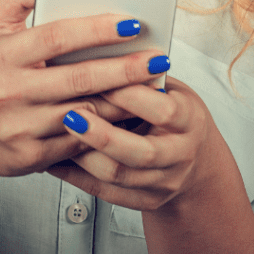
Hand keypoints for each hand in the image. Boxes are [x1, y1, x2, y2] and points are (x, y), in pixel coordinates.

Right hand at [0, 0, 171, 184]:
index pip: (56, 37)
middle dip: (125, 68)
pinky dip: (108, 127)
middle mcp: (8, 91)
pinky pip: (80, 142)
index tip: (132, 23)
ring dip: (124, 100)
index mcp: (1, 55)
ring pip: (85, 113)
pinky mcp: (32, 156)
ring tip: (153, 84)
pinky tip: (130, 114)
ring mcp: (20, 127)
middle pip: (78, 78)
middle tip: (158, 58)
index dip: (97, 29)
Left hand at [47, 76, 220, 212]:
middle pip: (141, 152)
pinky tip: (56, 160)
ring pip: (119, 175)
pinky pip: (106, 193)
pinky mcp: (147, 200)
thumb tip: (102, 53)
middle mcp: (180, 155)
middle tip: (72, 114)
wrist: (197, 160)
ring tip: (58, 135)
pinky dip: (78, 176)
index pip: (163, 110)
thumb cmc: (177, 114)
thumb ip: (144, 78)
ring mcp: (164, 183)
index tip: (98, 77)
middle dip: (103, 135)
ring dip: (84, 156)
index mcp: (190, 121)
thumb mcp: (173, 89)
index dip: (130, 95)